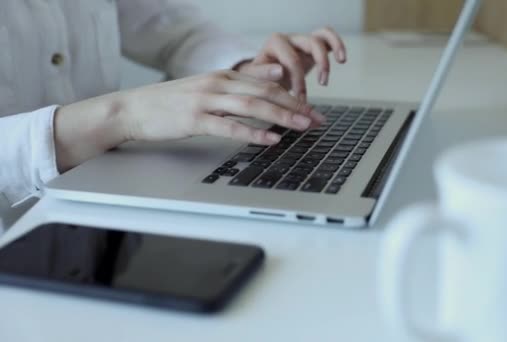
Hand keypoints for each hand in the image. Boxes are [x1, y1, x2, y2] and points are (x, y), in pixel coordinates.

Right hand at [53, 70, 324, 171]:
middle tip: (319, 120)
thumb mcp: (209, 87)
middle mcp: (219, 84)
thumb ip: (240, 83)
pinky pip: (230, 126)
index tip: (314, 110)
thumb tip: (274, 77)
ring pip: (253, 106)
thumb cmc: (172, 102)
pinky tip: (271, 140)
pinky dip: (253, 133)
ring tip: (304, 126)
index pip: (268, 83)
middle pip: (267, 92)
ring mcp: (207, 100)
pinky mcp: (195, 119)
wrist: (134, 109)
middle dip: (297, 107)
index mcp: (224, 76)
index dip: (295, 96)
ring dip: (282, 117)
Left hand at [236, 27, 346, 99]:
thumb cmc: (258, 79)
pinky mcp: (312, 45)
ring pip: (322, 37)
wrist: (261, 77)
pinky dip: (336, 44)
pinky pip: (327, 36)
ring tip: (336, 68)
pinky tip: (342, 59)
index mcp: (275, 43)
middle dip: (319, 66)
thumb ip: (263, 74)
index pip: (293, 59)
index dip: (300, 81)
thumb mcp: (254, 79)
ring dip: (331, 54)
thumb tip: (279, 71)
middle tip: (322, 85)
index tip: (300, 100)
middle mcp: (290, 39)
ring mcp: (302, 40)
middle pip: (311, 44)